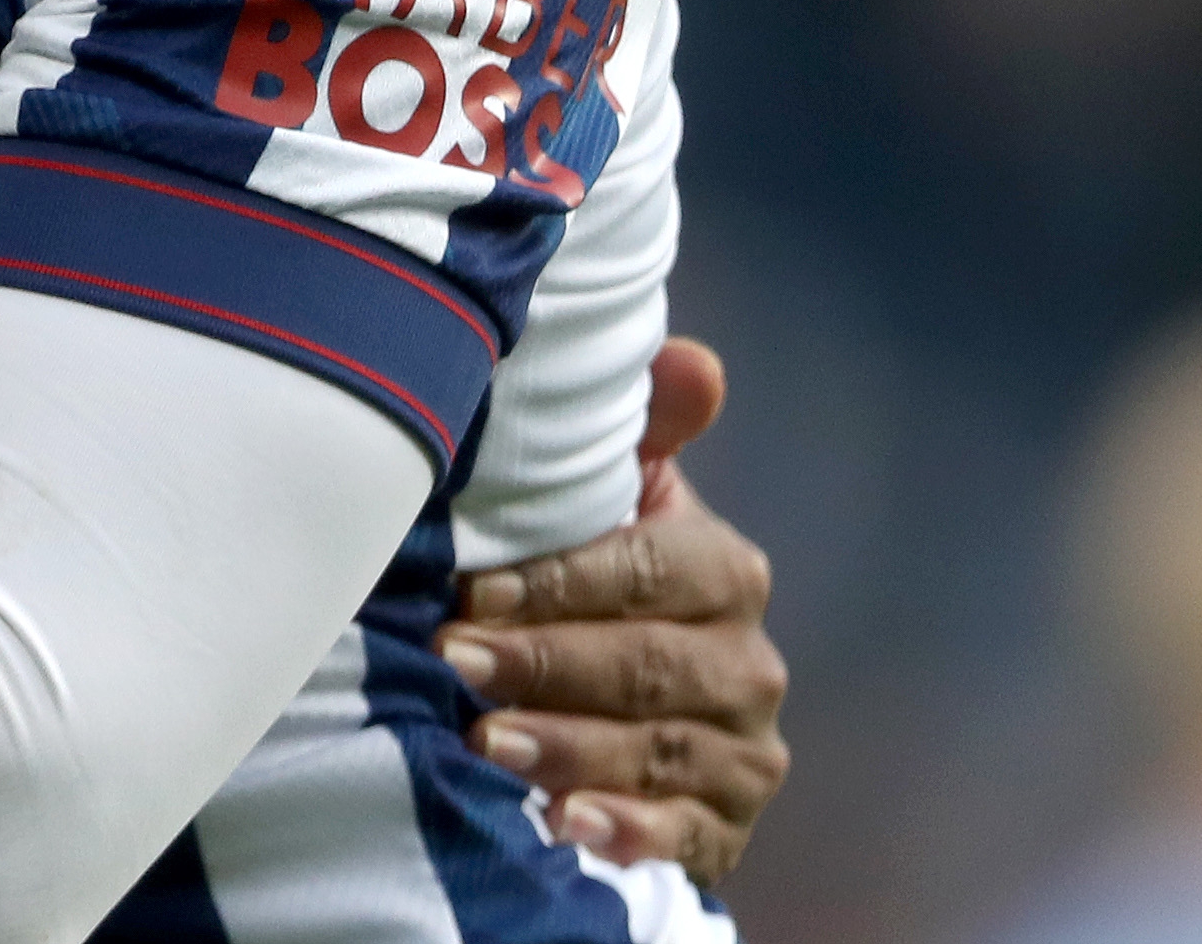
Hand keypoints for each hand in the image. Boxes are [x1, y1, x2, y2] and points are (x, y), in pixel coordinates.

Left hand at [438, 336, 791, 882]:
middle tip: (453, 663)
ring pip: (658, 751)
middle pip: (646, 664)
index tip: (469, 595)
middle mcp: (748, 663)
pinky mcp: (725, 827)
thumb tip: (696, 362)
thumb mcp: (616, 504)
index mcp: (725, 572)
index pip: (646, 572)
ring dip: (569, 748)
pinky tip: (566, 825)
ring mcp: (744, 751)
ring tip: (486, 741)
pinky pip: (684, 837)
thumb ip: (644, 432)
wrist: (631, 703)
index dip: (557, 583)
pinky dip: (626, 832)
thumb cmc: (599, 581)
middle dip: (544, 664)